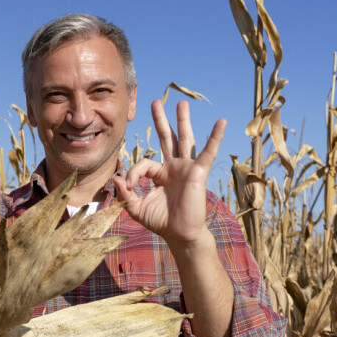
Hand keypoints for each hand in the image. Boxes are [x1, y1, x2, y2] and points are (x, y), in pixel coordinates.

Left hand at [113, 100, 226, 248]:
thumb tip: (115, 177)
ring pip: (184, 139)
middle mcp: (174, 167)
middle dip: (161, 120)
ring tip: (182, 103)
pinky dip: (215, 137)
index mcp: (160, 174)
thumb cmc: (161, 222)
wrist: (180, 234)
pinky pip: (208, 152)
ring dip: (182, 121)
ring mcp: (187, 168)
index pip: (144, 162)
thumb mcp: (136, 207)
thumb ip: (124, 193)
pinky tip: (221, 122)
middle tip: (155, 102)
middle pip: (166, 138)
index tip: (129, 185)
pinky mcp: (198, 172)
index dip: (134, 172)